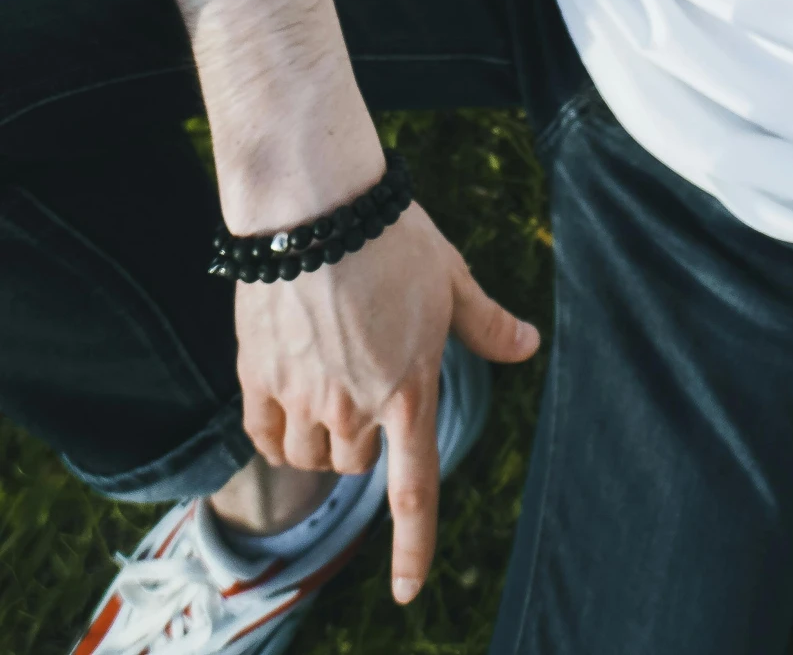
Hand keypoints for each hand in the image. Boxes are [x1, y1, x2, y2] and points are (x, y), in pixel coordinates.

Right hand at [235, 200, 538, 602]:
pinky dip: (277, 430)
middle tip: (366, 375)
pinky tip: (287, 394)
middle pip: (356, 463)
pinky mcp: (256, 378)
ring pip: (309, 454)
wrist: (317, 206)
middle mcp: (353, 407)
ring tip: (327, 376)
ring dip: (319, 436)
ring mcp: (301, 396)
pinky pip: (265, 435)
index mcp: (408, 389)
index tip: (408, 593)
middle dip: (364, 436)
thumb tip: (529, 345)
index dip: (413, 547)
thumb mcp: (452, 279)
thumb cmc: (394, 238)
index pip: (414, 490)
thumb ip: (487, 324)